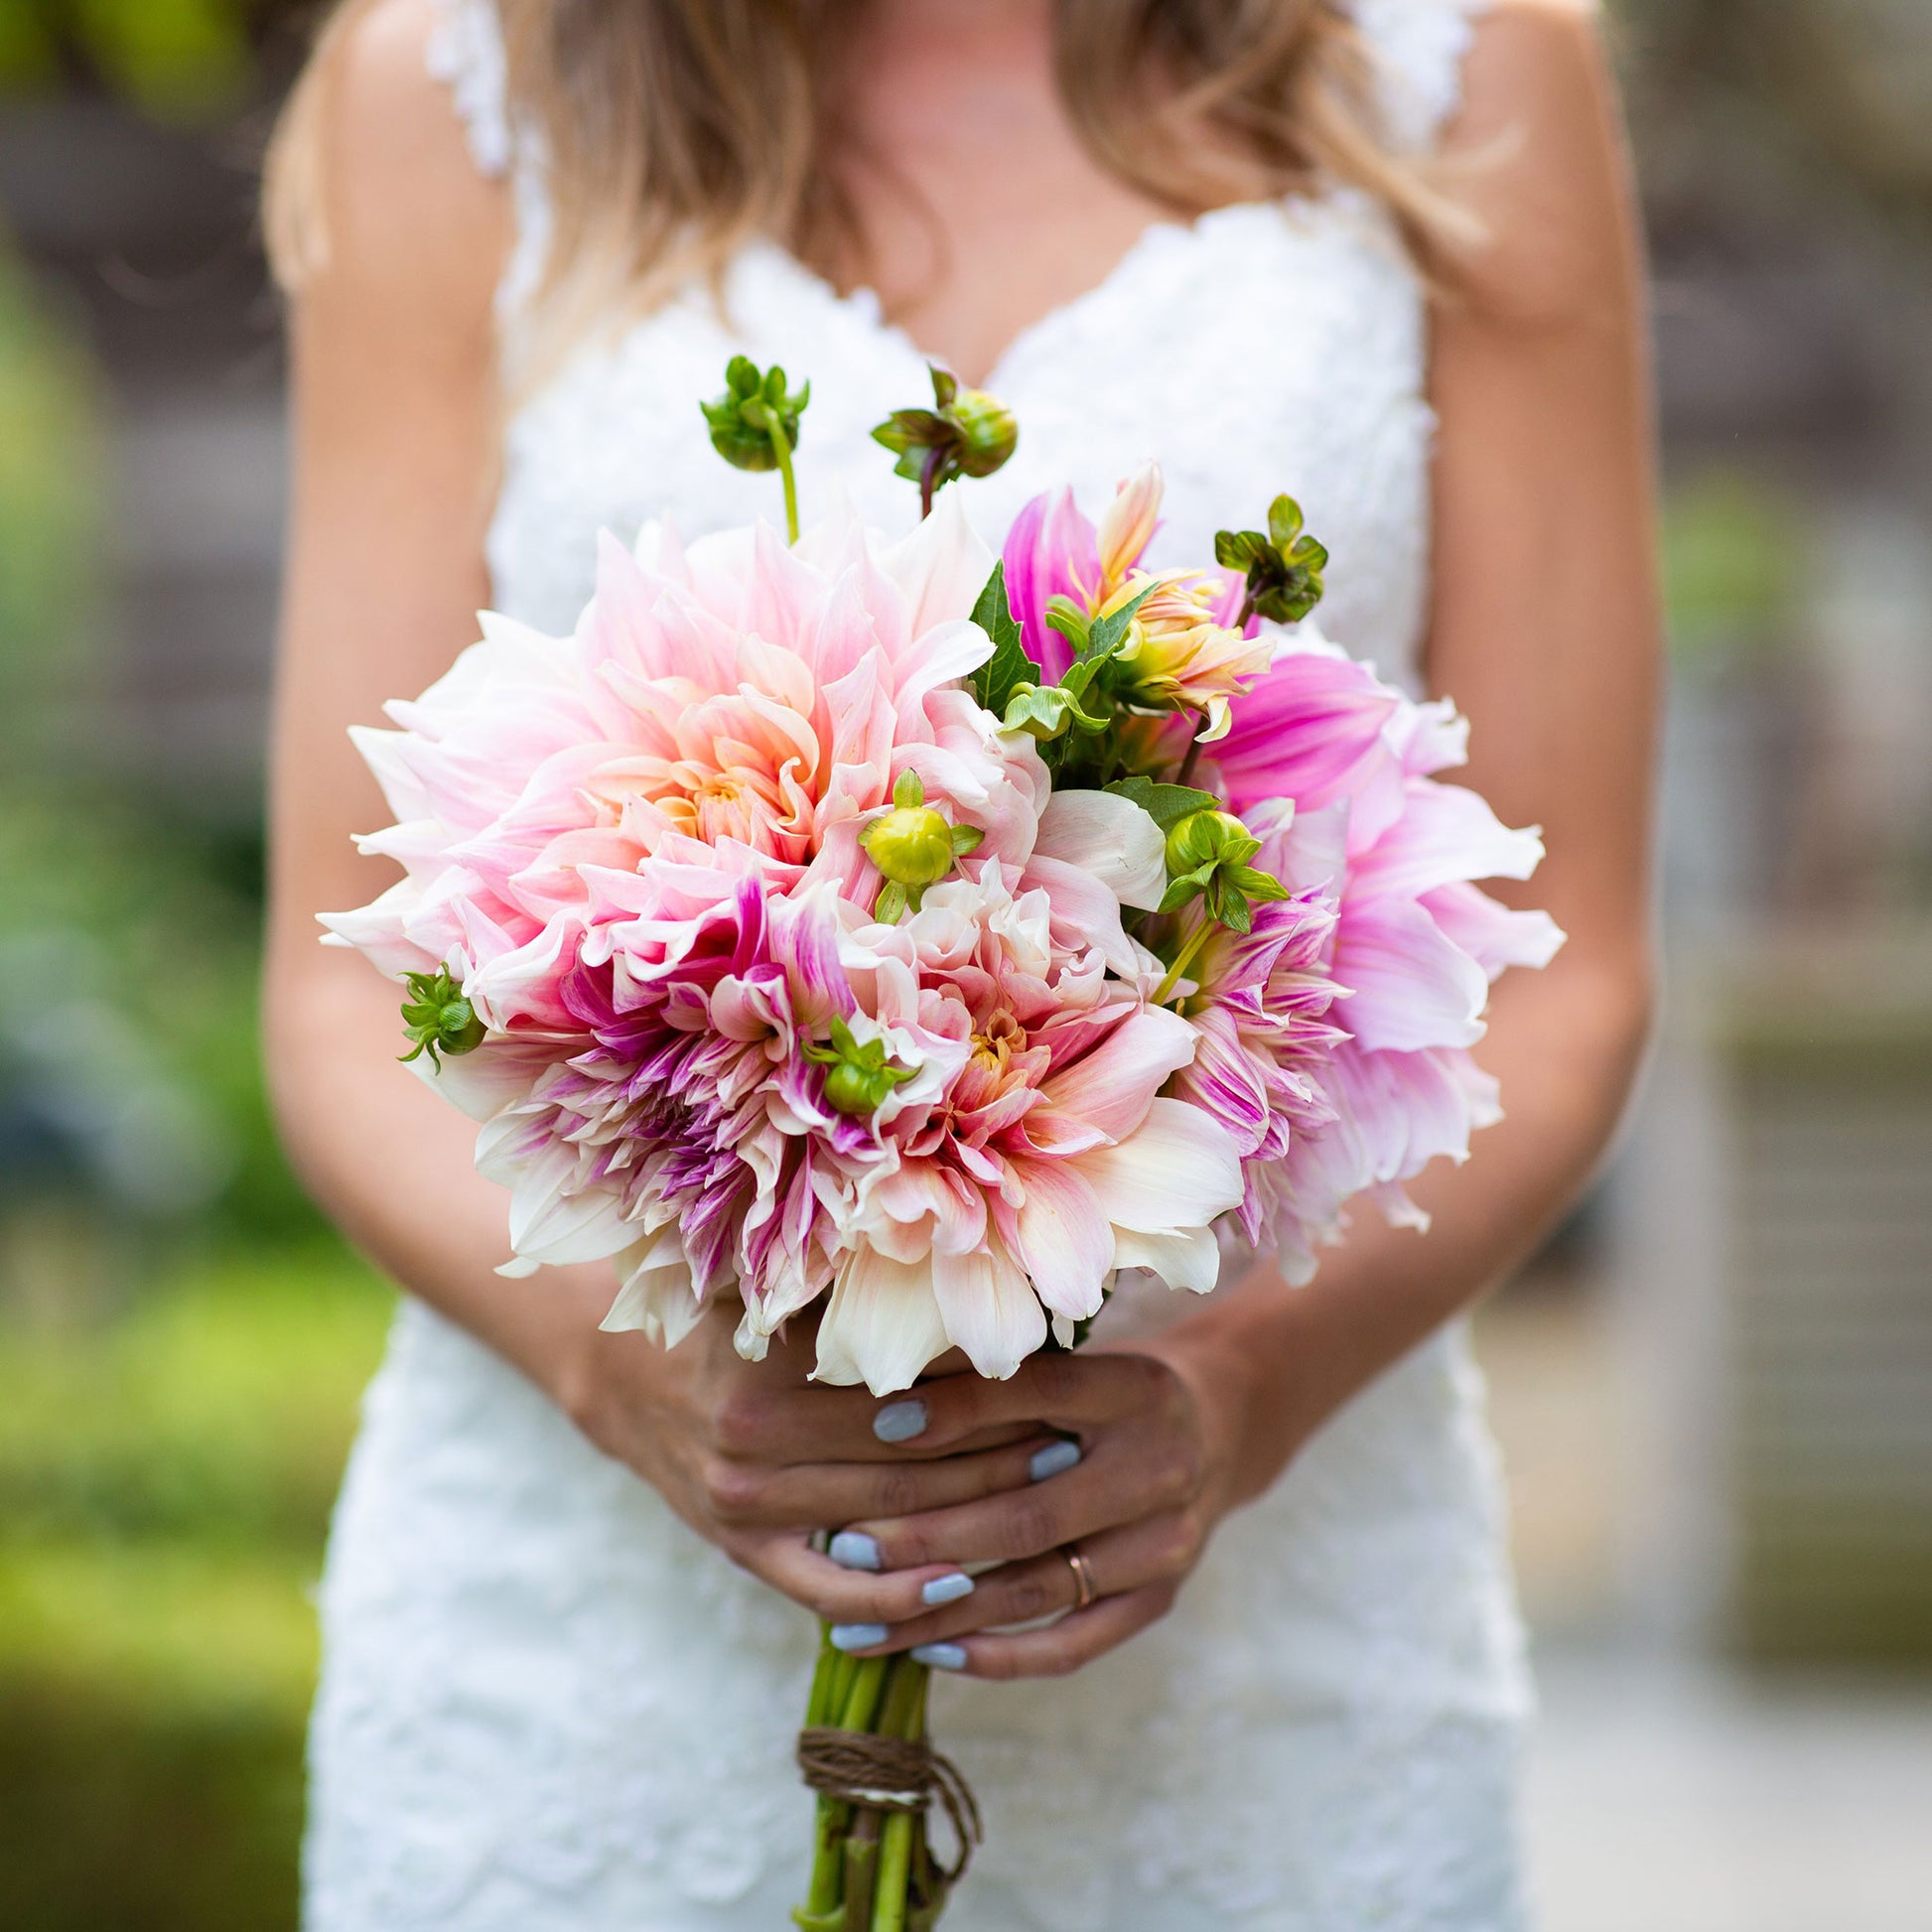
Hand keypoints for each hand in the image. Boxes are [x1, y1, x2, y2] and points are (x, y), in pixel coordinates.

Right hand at [550, 1299, 1060, 1633]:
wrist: (630, 1381)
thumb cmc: (726, 1316)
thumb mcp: (771, 1281)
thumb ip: (845, 1275)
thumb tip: (953, 1248)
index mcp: (768, 1377)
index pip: (908, 1396)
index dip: (988, 1394)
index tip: (1058, 1385)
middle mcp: (753, 1451)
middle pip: (909, 1463)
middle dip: (999, 1458)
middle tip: (1074, 1446)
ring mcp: (747, 1511)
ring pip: (886, 1525)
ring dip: (972, 1520)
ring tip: (1045, 1504)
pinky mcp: (747, 1555)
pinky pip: (832, 1591)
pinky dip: (897, 1598)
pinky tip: (959, 1589)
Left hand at [824, 1335, 1264, 1679]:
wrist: (1216, 1429)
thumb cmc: (1107, 1389)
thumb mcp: (1073, 1359)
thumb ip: (998, 1377)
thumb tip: (882, 1394)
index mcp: (1134, 1389)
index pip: (1040, 1396)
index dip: (959, 1410)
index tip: (878, 1423)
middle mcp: (1159, 1468)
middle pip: (1029, 1514)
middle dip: (928, 1536)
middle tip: (846, 1546)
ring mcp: (1164, 1544)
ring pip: (1038, 1589)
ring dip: (941, 1611)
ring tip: (859, 1623)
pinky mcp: (1159, 1600)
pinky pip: (1071, 1643)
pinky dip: (997, 1655)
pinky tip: (930, 1652)